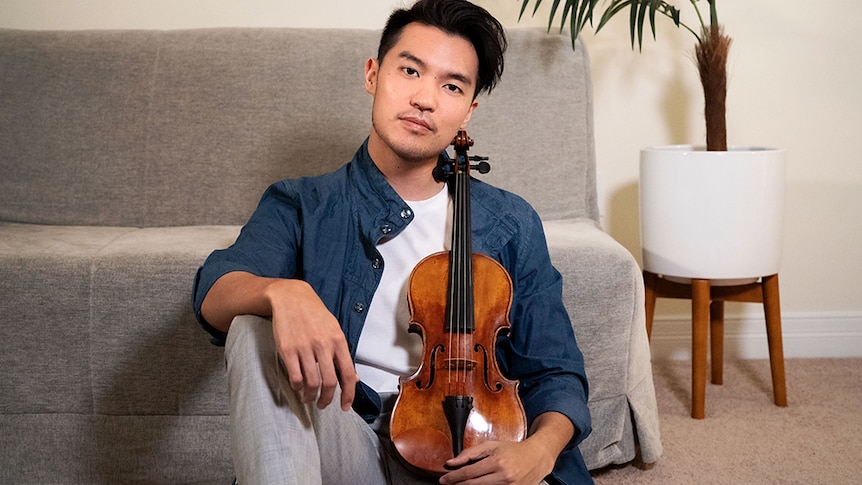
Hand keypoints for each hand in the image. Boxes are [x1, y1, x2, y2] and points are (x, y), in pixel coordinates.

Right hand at [266, 279, 357, 410]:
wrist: (291, 297)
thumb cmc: (314, 314)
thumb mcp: (334, 329)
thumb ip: (343, 353)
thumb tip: (354, 378)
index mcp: (338, 340)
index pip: (348, 374)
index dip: (348, 394)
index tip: (345, 406)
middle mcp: (323, 345)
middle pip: (329, 383)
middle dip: (327, 400)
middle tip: (323, 405)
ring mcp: (304, 347)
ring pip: (311, 383)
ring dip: (310, 396)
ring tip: (309, 398)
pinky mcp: (287, 349)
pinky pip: (295, 376)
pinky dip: (297, 386)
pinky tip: (298, 386)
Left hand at [438, 439, 553, 484]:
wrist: (537, 457)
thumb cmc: (512, 450)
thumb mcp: (491, 445)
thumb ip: (470, 453)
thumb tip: (450, 462)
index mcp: (497, 462)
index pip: (469, 473)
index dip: (453, 477)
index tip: (443, 479)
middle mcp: (504, 477)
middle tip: (447, 484)